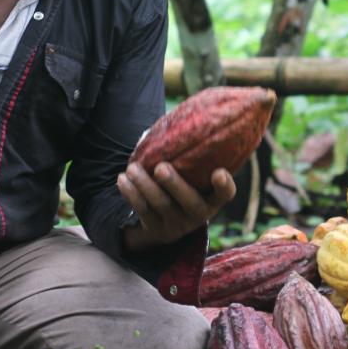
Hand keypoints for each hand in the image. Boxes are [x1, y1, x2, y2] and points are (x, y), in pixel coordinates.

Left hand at [117, 162, 235, 252]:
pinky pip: (144, 212)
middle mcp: (199, 214)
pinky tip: (122, 180)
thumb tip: (180, 118)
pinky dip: (131, 195)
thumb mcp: (189, 172)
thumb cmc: (180, 181)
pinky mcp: (158, 230)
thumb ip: (188, 151)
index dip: (224, 185)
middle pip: (190, 202)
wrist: (163, 219)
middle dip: (175, 184)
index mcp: (212, 198)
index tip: (219, 172)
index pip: (225, 194)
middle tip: (160, 168)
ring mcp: (179, 224)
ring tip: (131, 168)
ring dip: (145, 185)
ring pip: (162, 205)